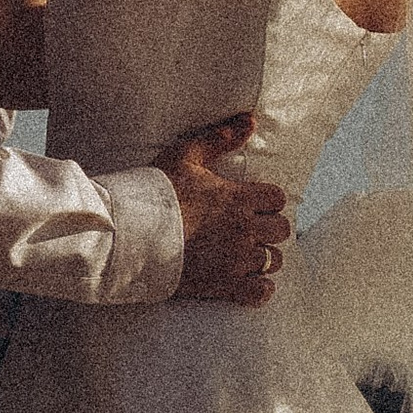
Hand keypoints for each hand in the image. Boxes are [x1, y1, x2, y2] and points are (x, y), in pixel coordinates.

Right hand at [160, 111, 291, 307]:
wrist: (130, 235)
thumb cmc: (155, 193)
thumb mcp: (184, 156)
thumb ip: (219, 139)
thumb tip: (250, 120)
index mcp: (239, 198)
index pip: (277, 199)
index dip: (267, 202)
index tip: (251, 205)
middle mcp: (244, 230)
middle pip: (281, 230)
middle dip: (268, 229)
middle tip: (248, 230)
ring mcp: (236, 260)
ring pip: (272, 260)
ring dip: (262, 257)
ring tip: (244, 255)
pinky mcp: (223, 285)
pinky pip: (259, 292)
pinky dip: (259, 289)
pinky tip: (248, 283)